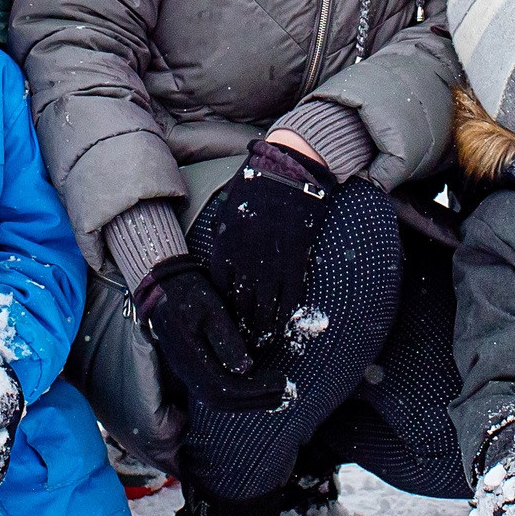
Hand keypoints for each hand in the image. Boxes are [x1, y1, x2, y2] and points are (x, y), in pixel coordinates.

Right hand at [136, 255, 287, 413]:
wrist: (165, 291)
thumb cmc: (191, 293)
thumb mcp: (211, 307)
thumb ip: (226, 338)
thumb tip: (246, 368)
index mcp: (192, 356)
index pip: (225, 386)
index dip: (256, 388)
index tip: (282, 380)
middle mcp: (186, 371)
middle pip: (221, 400)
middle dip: (256, 399)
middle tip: (286, 390)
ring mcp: (186, 373)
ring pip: (217, 400)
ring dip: (248, 401)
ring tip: (276, 393)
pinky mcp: (191, 370)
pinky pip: (214, 392)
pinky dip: (238, 396)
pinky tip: (256, 388)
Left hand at [198, 139, 338, 351]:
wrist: (289, 171)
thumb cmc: (256, 186)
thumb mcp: (227, 210)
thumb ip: (221, 237)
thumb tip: (219, 258)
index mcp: (225, 247)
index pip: (218, 290)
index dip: (221, 311)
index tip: (224, 323)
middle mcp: (246, 260)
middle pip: (240, 306)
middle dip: (241, 328)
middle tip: (243, 344)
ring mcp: (272, 262)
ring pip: (265, 307)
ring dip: (263, 329)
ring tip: (262, 343)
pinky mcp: (296, 261)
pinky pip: (290, 297)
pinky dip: (286, 316)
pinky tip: (284, 327)